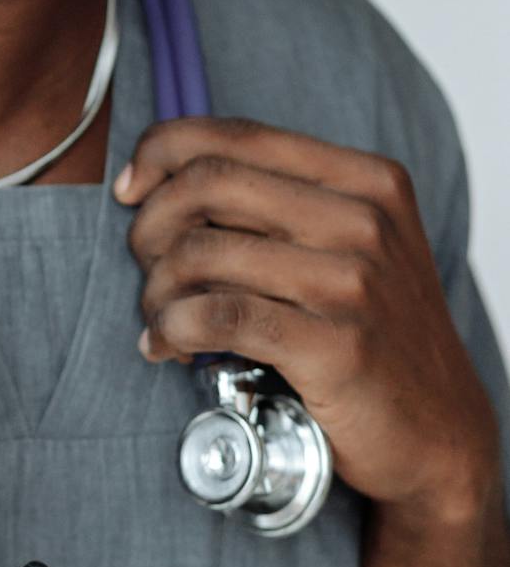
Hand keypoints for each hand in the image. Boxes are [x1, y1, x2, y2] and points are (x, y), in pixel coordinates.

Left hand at [116, 117, 498, 517]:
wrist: (438, 431)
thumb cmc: (373, 334)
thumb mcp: (351, 247)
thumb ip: (277, 204)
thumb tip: (162, 181)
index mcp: (368, 181)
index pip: (239, 135)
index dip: (163, 152)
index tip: (130, 190)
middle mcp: (366, 221)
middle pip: (210, 183)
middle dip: (151, 224)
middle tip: (143, 265)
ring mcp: (355, 283)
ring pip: (202, 253)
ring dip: (155, 290)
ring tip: (158, 319)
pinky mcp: (336, 347)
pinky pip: (218, 317)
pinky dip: (172, 330)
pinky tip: (166, 346)